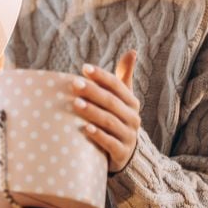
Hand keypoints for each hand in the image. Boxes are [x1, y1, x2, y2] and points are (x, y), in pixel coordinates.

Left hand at [71, 50, 140, 172]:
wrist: (127, 155)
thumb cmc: (118, 120)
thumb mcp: (122, 100)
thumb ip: (123, 77)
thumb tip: (132, 51)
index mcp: (131, 103)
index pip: (117, 86)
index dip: (101, 76)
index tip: (84, 68)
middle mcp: (132, 118)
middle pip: (111, 102)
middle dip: (93, 92)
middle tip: (75, 83)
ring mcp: (128, 136)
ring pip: (110, 122)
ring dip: (93, 112)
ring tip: (76, 104)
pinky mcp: (122, 153)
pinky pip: (110, 143)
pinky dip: (98, 136)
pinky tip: (85, 129)